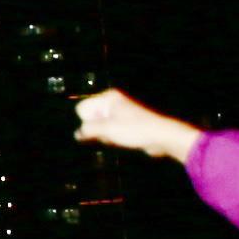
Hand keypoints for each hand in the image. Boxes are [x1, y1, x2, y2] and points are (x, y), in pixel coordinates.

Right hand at [75, 88, 203, 162]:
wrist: (161, 136)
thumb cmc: (135, 130)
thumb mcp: (107, 130)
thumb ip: (87, 130)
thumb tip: (77, 134)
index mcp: (108, 98)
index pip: (82, 109)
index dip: (87, 122)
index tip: (100, 128)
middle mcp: (112, 102)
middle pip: (90, 118)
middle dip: (97, 129)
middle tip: (110, 134)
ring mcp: (119, 113)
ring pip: (99, 127)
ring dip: (105, 135)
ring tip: (119, 137)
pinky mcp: (125, 123)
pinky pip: (109, 131)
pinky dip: (112, 137)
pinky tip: (122, 140)